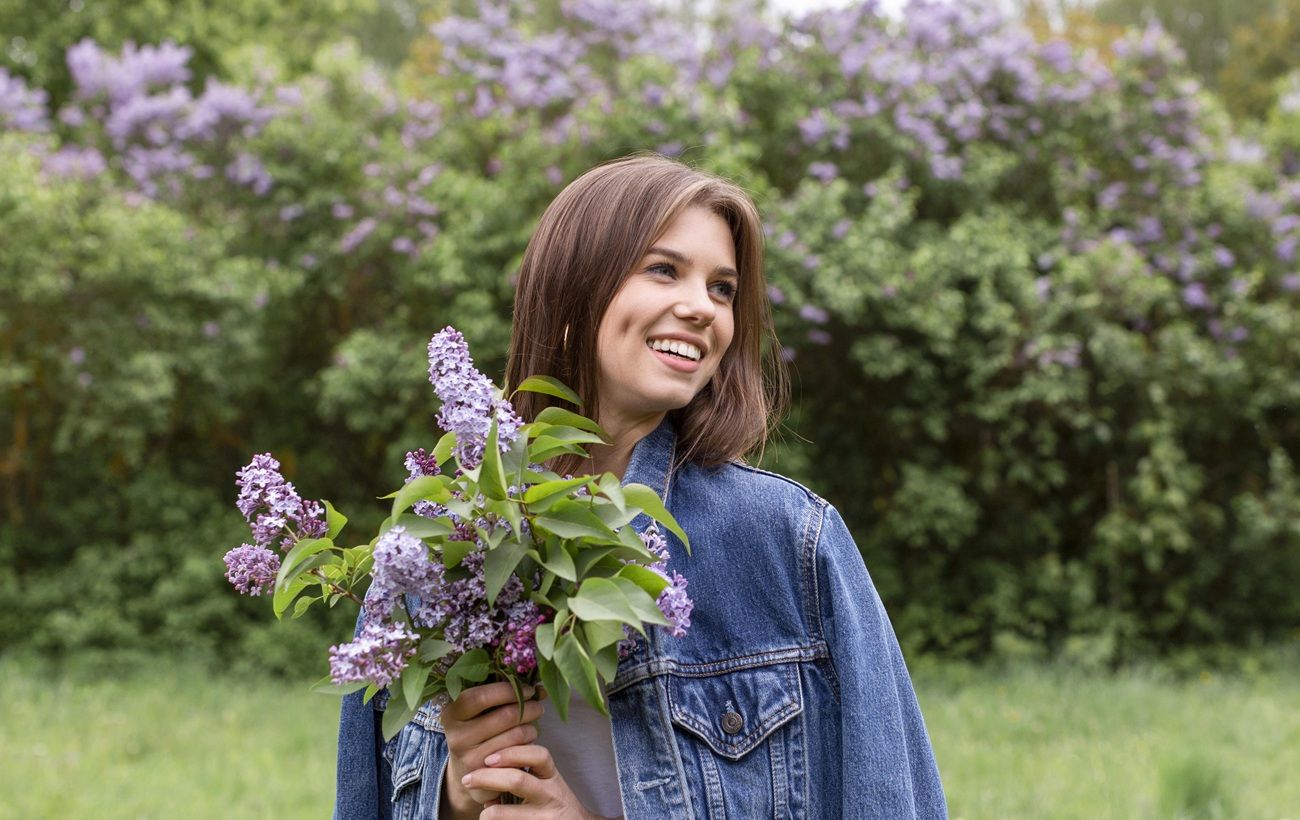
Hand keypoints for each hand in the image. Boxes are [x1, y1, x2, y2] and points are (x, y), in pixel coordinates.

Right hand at [439, 682, 544, 816]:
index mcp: (451, 713)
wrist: (465, 772)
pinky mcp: (486, 776)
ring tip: (533, 724)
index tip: (528, 689)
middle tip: (538, 706)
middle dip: (529, 707)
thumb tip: (539, 688)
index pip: (481, 696)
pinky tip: (527, 741)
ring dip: (532, 726)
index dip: (509, 690)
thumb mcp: (478, 712)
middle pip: (505, 715)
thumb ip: (500, 696)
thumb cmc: (478, 731)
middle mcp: (456, 736)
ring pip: (516, 734)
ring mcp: (469, 758)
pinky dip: (528, 744)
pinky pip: (518, 753)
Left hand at [466, 744, 607, 819]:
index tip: (489, 757)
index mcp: (552, 777)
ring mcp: (543, 817)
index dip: (512, 753)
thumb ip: (528, 768)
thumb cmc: (554, 802)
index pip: (539, 756)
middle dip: (487, 777)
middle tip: (468, 779)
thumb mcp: (548, 781)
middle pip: (517, 780)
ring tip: (483, 811)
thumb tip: (490, 761)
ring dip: (488, 812)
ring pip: (505, 814)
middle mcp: (551, 795)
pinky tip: (491, 818)